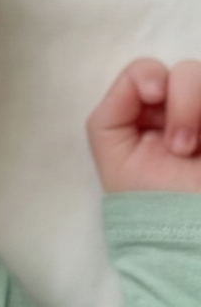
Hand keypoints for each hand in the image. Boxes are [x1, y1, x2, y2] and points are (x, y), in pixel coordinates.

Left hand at [87, 59, 200, 193]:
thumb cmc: (148, 196)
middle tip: (180, 148)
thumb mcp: (114, 148)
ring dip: (197, 109)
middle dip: (184, 102)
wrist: (185, 237)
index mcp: (152, 111)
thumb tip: (152, 80)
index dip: (149, 75)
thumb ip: (117, 104)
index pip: (150, 70)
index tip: (152, 96)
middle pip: (189, 71)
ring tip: (195, 151)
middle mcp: (186, 110)